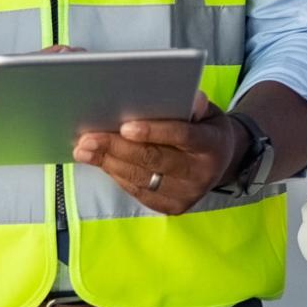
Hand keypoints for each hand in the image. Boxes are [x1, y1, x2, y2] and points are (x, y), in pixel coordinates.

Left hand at [72, 91, 242, 214]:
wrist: (222, 163)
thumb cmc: (206, 129)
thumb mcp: (208, 111)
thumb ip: (195, 104)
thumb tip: (187, 99)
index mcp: (212, 144)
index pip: (182, 136)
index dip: (153, 131)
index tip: (124, 126)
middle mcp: (201, 173)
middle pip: (154, 160)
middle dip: (117, 148)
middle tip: (88, 138)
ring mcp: (187, 194)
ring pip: (141, 178)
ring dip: (109, 163)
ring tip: (85, 149)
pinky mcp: (173, 207)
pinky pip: (138, 192)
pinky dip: (117, 175)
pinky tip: (101, 162)